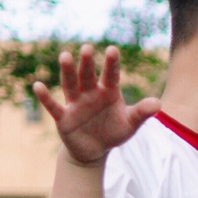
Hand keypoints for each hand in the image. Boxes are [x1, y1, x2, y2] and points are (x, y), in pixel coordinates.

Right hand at [32, 44, 160, 165]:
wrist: (95, 150)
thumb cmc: (114, 131)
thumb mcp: (130, 124)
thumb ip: (142, 113)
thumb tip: (159, 104)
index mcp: (108, 92)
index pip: (111, 76)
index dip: (111, 64)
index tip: (112, 49)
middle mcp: (90, 93)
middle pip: (88, 76)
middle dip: (87, 63)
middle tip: (87, 48)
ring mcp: (76, 104)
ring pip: (71, 85)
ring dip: (68, 72)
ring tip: (65, 56)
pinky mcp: (64, 117)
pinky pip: (54, 106)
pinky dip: (46, 97)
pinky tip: (38, 85)